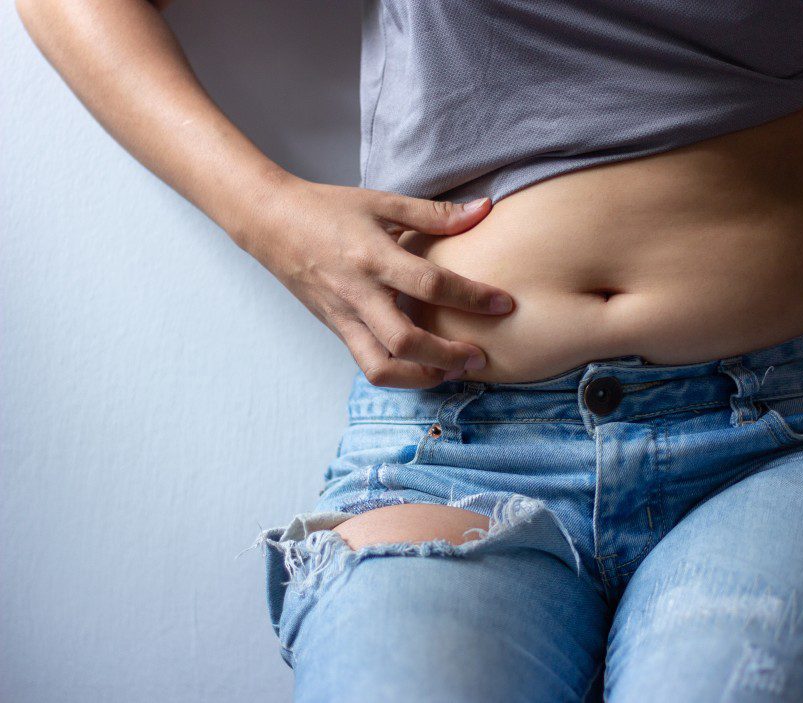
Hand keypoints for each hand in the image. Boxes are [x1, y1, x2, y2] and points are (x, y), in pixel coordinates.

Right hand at [239, 175, 515, 388]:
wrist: (269, 222)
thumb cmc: (328, 208)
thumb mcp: (381, 202)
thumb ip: (435, 213)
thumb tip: (485, 209)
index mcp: (372, 256)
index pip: (430, 284)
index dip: (471, 298)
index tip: (504, 305)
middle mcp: (357, 293)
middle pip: (405, 340)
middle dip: (448, 356)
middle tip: (481, 356)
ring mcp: (343, 316)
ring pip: (381, 367)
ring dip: (421, 377)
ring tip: (452, 371)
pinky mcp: (336, 329)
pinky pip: (368, 364)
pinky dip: (399, 374)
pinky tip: (424, 366)